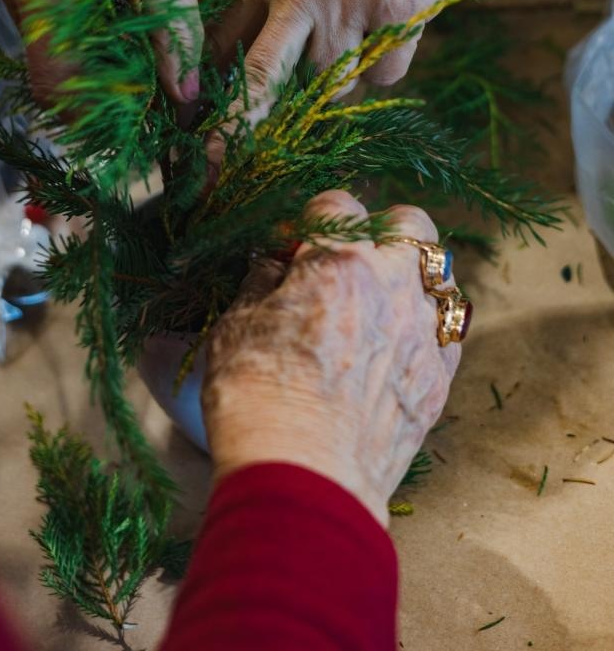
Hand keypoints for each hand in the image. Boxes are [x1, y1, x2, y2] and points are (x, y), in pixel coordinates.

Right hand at [0, 0, 201, 106]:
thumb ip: (171, 31)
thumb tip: (187, 96)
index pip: (54, 84)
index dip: (96, 125)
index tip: (136, 153)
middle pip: (54, 68)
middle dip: (105, 100)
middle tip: (157, 123)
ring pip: (60, 42)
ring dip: (105, 68)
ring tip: (156, 87)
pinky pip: (62, 12)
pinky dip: (98, 34)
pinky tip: (137, 40)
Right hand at [202, 190, 460, 526]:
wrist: (303, 481)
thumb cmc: (257, 400)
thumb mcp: (235, 326)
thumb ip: (262, 282)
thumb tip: (275, 264)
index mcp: (337, 261)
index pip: (335, 204)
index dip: (309, 222)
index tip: (292, 247)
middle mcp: (392, 285)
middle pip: (410, 222)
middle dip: (382, 229)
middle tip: (351, 260)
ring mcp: (424, 332)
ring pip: (441, 274)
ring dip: (413, 278)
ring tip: (382, 302)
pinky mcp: (440, 379)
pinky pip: (450, 331)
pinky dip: (429, 327)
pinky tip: (401, 344)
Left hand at [207, 0, 501, 159]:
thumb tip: (273, 53)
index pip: (229, 42)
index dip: (220, 88)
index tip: (204, 126)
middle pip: (259, 77)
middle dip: (237, 125)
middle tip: (218, 161)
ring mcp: (346, 4)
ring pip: (334, 84)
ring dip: (350, 74)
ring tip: (371, 23)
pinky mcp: (394, 13)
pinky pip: (386, 73)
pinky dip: (394, 60)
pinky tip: (404, 15)